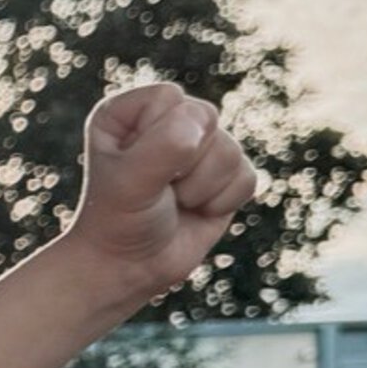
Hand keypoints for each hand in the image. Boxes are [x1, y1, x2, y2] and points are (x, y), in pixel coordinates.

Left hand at [69, 79, 258, 299]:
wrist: (130, 268)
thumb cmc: (119, 221)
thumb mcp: (130, 183)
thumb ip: (163, 146)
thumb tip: (203, 122)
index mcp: (129, 111)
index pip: (170, 99)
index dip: (160, 138)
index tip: (135, 169)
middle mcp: (165, 120)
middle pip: (207, 118)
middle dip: (186, 165)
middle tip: (158, 189)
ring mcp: (199, 146)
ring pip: (231, 150)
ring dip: (202, 189)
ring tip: (174, 202)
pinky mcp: (225, 174)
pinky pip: (247, 177)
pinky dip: (223, 202)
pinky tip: (196, 211)